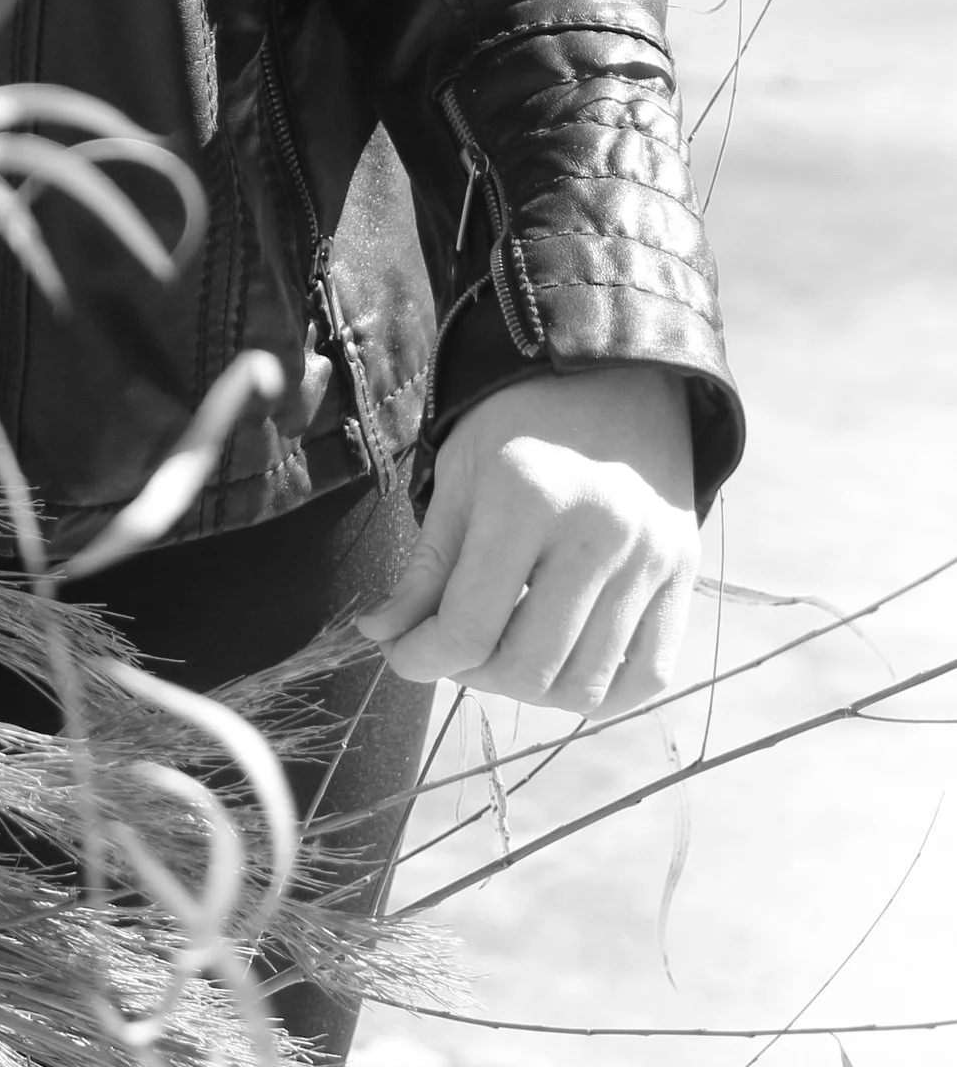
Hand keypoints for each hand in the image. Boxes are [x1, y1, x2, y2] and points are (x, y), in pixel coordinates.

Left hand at [355, 365, 698, 723]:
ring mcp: (649, 560)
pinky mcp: (683, 574)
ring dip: (531, 689)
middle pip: (527, 669)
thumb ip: (427, 566)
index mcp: (527, 499)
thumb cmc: (519, 419)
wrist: (614, 374)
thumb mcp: (459, 475)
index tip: (402, 652)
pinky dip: (602, 693)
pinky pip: (649, 676)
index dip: (422, 658)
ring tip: (505, 648)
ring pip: (586, 686)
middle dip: (472, 675)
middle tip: (453, 647)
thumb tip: (382, 634)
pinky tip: (564, 662)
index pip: (468, 628)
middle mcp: (597, 535)